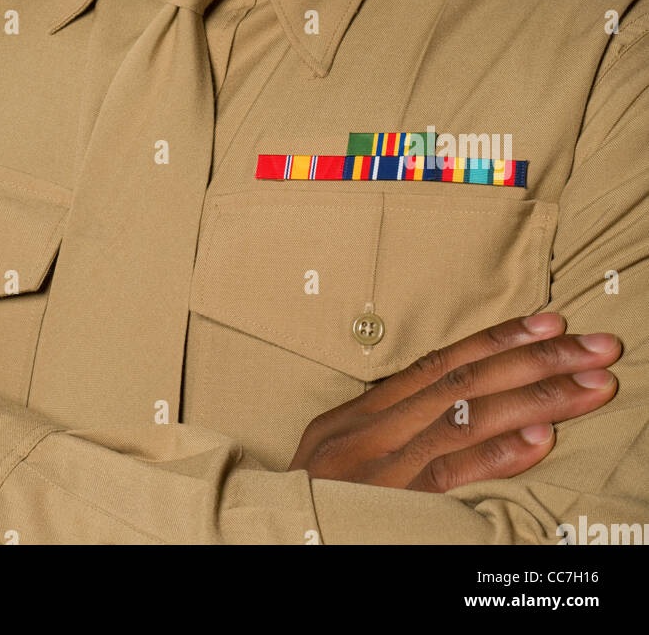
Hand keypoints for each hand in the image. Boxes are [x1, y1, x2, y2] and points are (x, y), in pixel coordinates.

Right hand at [287, 312, 620, 490]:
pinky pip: (450, 475)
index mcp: (360, 415)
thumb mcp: (339, 458)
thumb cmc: (312, 509)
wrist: (267, 543)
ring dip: (538, 399)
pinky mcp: (390, 508)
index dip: (499, 338)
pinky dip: (498, 453)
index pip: (441, 363)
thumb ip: (389, 429)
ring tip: (592, 385)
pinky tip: (541, 438)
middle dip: (538, 360)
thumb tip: (456, 401)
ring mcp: (379, 469)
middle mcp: (370, 432)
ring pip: (467, 419)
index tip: (552, 322)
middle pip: (465, 382)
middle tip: (597, 347)